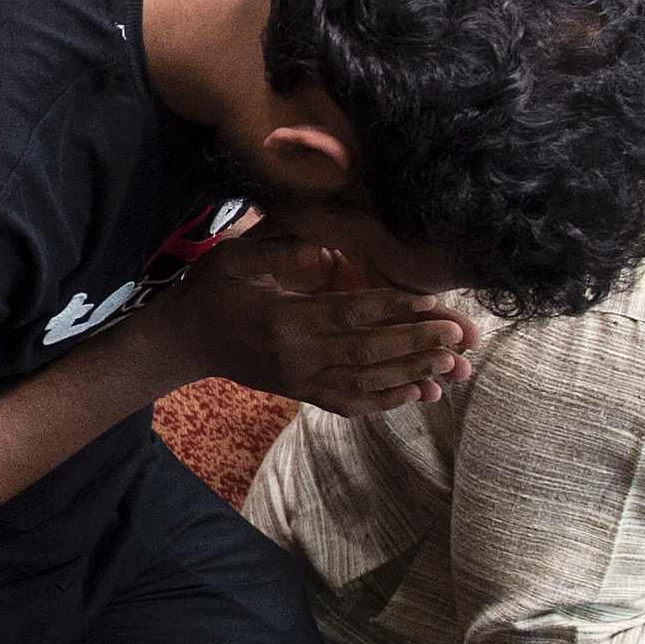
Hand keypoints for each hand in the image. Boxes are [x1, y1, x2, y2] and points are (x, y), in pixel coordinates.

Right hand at [182, 236, 475, 415]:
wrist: (185, 341)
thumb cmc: (211, 290)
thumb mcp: (232, 256)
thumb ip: (275, 245)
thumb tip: (323, 240)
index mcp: (282, 318)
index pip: (347, 314)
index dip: (391, 308)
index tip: (430, 301)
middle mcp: (295, 355)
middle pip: (366, 351)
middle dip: (416, 343)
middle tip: (459, 335)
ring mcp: (299, 379)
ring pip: (365, 381)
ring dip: (412, 373)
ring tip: (453, 365)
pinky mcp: (301, 392)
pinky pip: (349, 403)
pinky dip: (386, 401)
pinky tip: (419, 393)